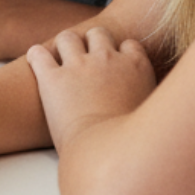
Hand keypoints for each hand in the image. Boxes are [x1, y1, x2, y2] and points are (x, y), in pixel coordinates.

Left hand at [27, 26, 156, 151]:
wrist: (108, 160)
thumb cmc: (135, 148)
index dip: (120, 53)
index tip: (116, 64)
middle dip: (92, 42)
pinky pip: (39, 54)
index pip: (129, 45)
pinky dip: (36, 56)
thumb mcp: (155, 117)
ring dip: (64, 46)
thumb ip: (153, 103)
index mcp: (137, 68)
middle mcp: (108, 60)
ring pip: (68, 37)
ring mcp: (79, 66)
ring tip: (60, 58)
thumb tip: (157, 111)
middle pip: (99, 34)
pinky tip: (36, 62)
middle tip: (86, 59)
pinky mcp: (52, 78)